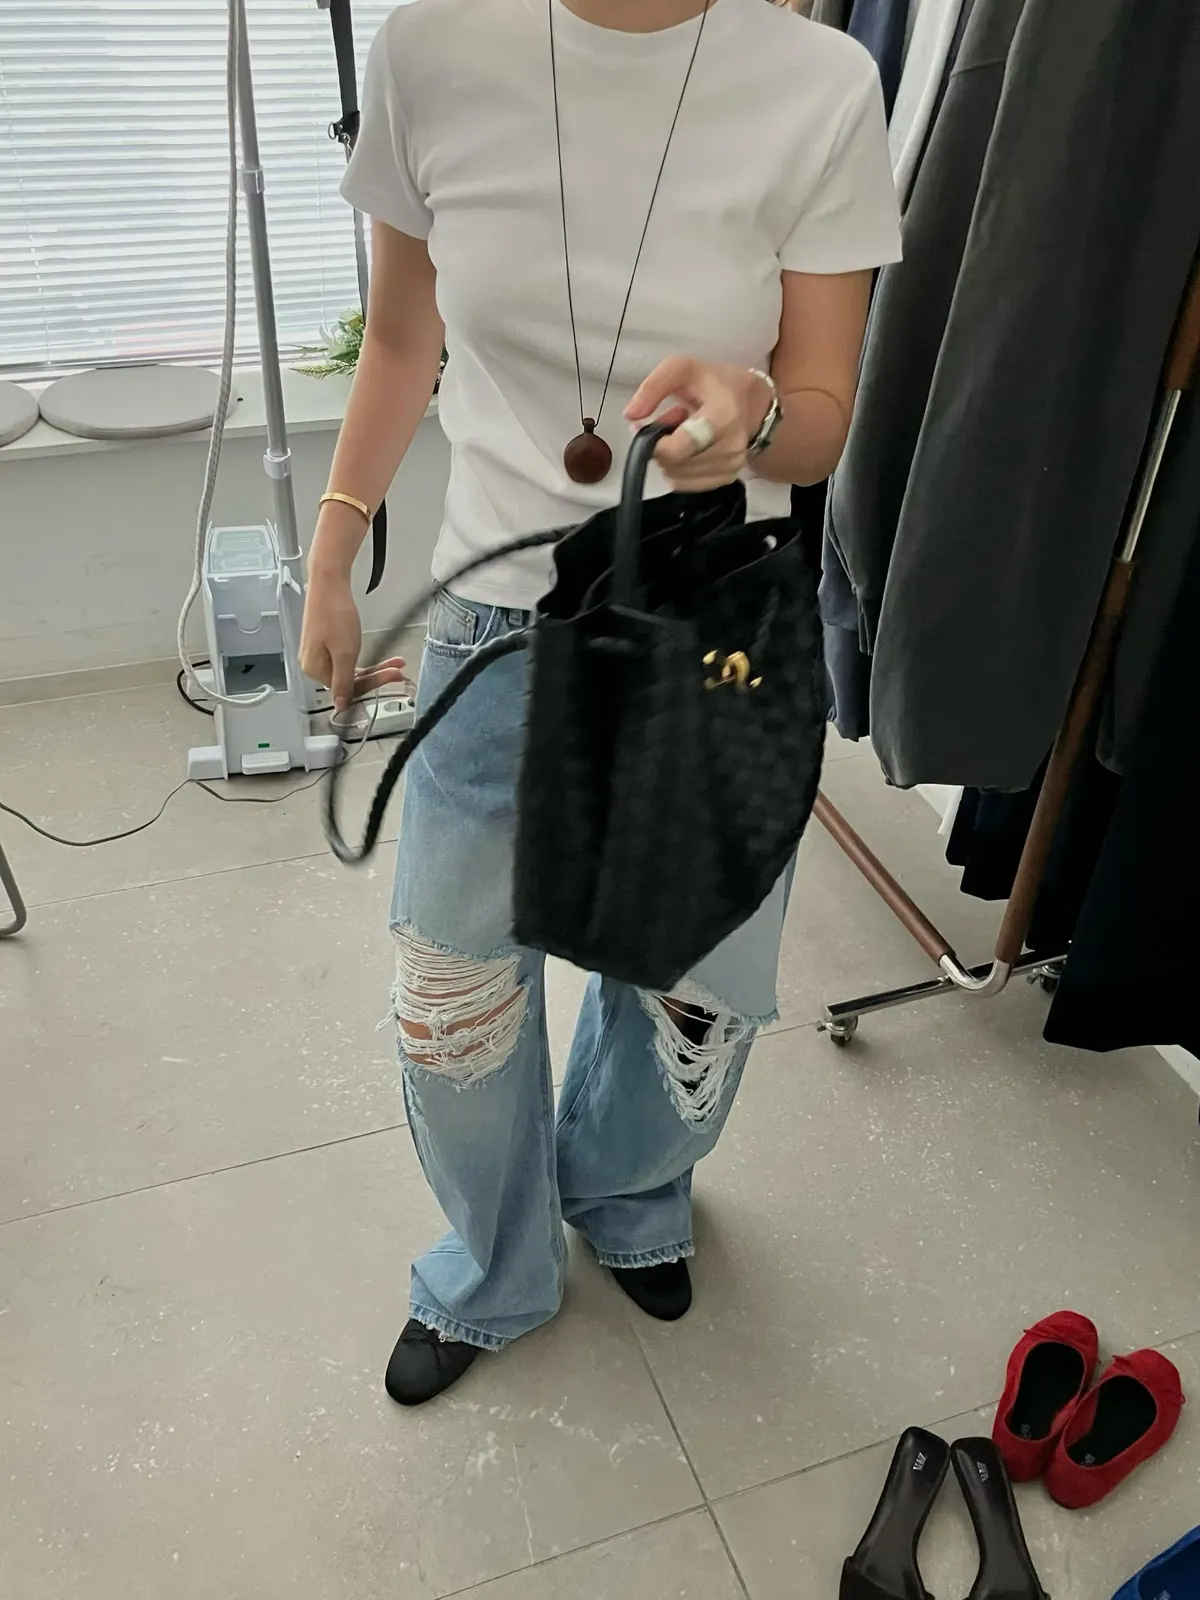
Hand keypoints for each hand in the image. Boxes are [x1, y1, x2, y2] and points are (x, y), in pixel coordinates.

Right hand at [299, 572, 406, 712]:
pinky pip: (347, 656)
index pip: (347, 689)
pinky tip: (380, 656)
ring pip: (352, 667)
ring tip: (395, 662)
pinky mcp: (326, 640)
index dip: (373, 685)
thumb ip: (344, 682)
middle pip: (350, 679)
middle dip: (377, 675)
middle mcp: (314, 664)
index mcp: (315, 670)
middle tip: (398, 670)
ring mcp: (320, 652)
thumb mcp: (344, 653)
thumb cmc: (335, 613)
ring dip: (375, 666)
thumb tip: (340, 706)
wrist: (329, 582)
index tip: (393, 679)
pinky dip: (365, 656)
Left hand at [625, 358, 772, 491]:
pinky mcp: (727, 479)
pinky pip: (685, 484)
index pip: (679, 448)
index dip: (655, 445)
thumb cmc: (714, 383)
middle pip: (674, 463)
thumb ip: (653, 387)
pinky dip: (678, 468)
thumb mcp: (683, 369)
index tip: (645, 428)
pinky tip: (689, 449)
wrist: (751, 403)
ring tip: (682, 432)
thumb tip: (630, 417)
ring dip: (669, 457)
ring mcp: (731, 466)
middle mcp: (732, 446)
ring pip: (676, 476)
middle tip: (670, 421)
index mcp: (724, 415)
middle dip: (661, 445)